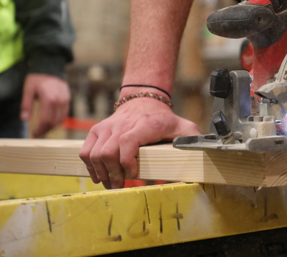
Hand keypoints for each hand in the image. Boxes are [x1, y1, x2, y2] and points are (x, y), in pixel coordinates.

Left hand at [20, 73, 70, 137]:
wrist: (51, 69)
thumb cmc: (37, 79)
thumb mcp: (28, 90)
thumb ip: (26, 105)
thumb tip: (24, 119)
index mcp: (49, 98)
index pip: (45, 119)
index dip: (40, 129)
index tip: (34, 134)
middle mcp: (59, 100)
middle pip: (53, 121)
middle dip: (45, 130)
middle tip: (38, 134)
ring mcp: (65, 100)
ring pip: (60, 119)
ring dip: (52, 126)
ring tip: (44, 129)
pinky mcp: (68, 100)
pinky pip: (64, 114)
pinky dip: (58, 120)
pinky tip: (51, 122)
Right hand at [79, 98, 199, 188]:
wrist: (144, 100)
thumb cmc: (165, 120)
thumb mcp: (184, 128)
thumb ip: (193, 141)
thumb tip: (200, 158)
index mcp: (146, 125)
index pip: (127, 142)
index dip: (127, 163)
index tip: (133, 175)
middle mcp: (124, 124)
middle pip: (108, 153)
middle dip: (113, 175)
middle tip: (120, 186)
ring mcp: (108, 126)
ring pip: (95, 153)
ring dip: (101, 173)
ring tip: (111, 183)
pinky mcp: (97, 130)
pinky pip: (86, 150)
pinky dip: (90, 166)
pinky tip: (100, 175)